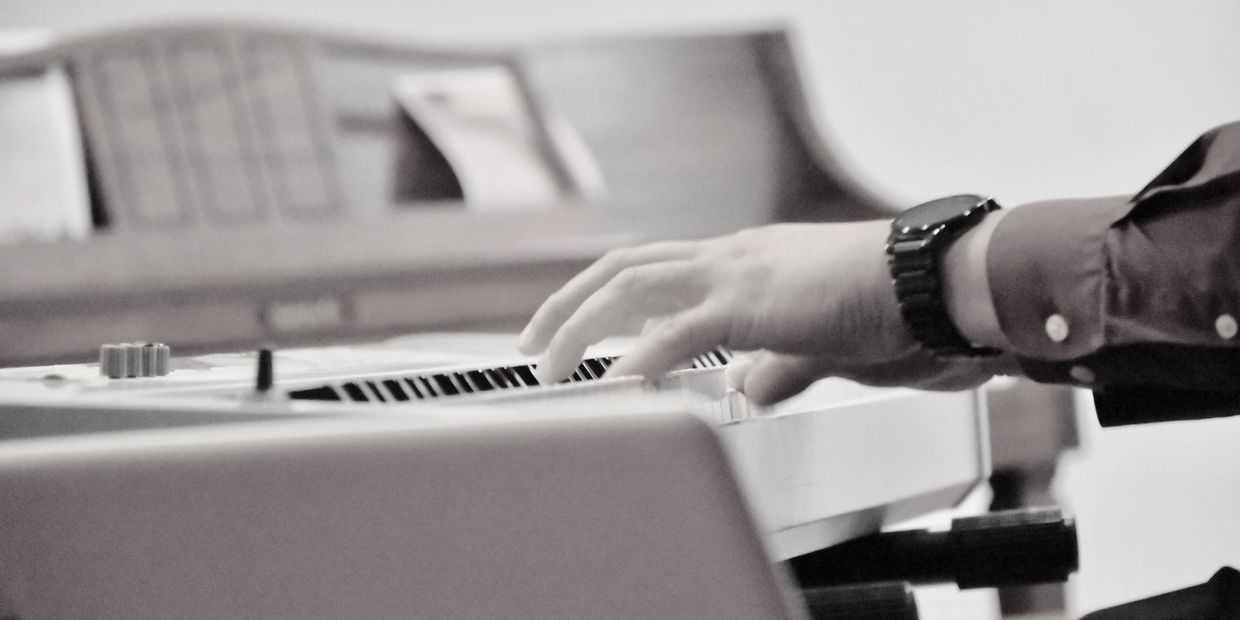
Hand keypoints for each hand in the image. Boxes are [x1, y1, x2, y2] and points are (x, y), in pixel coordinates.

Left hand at [517, 220, 992, 402]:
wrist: (930, 281)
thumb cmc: (886, 307)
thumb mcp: (816, 343)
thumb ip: (776, 367)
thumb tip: (746, 392)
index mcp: (742, 262)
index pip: (654, 268)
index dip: (605, 296)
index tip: (575, 326)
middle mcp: (730, 258)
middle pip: (624, 269)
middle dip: (568, 306)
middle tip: (534, 345)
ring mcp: (737, 274)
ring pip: (632, 287)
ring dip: (581, 326)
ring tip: (552, 367)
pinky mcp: (754, 302)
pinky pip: (680, 328)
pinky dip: (639, 354)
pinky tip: (616, 381)